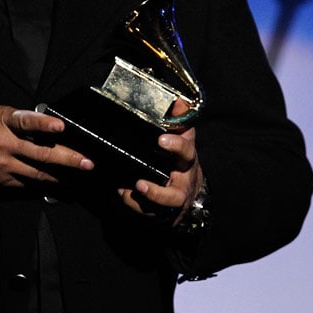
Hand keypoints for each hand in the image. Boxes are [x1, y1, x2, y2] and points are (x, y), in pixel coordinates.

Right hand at [0, 105, 93, 186]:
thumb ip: (18, 119)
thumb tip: (44, 122)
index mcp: (3, 124)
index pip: (26, 122)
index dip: (44, 124)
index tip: (60, 127)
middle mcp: (6, 146)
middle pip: (41, 154)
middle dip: (68, 159)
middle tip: (87, 162)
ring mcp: (5, 167)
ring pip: (39, 174)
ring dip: (62, 176)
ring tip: (80, 176)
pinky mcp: (3, 182)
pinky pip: (29, 184)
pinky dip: (45, 183)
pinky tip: (59, 184)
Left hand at [118, 101, 202, 223]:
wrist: (191, 187)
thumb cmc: (181, 157)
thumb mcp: (183, 135)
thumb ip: (178, 118)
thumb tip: (176, 100)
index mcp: (186, 162)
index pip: (186, 152)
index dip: (176, 146)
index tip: (161, 140)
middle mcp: (180, 184)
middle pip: (175, 195)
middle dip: (158, 192)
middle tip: (140, 184)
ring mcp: (170, 201)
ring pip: (158, 210)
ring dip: (142, 203)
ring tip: (129, 192)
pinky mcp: (159, 211)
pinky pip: (146, 212)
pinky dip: (133, 204)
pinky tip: (121, 192)